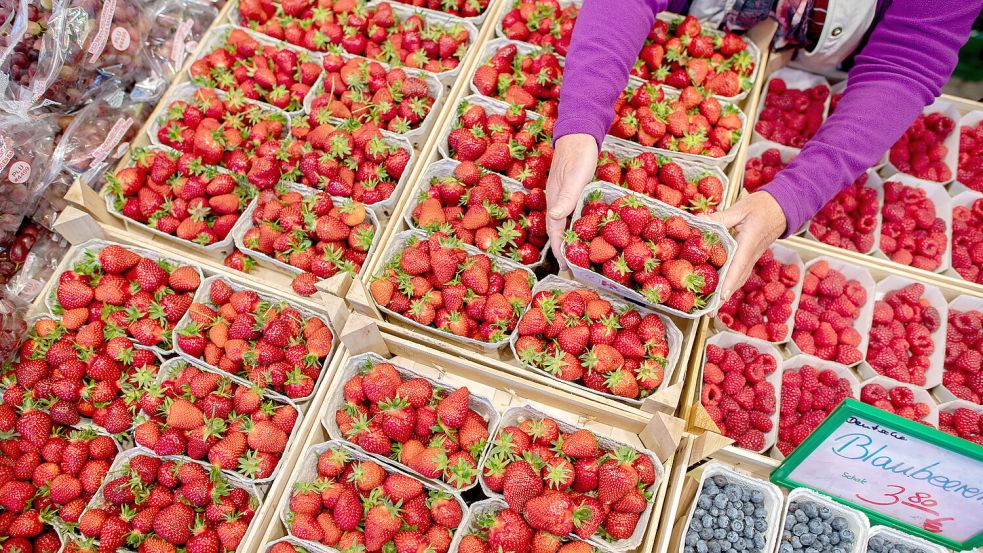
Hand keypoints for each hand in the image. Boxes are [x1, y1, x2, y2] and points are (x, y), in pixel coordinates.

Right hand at [546, 133, 597, 269]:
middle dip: (565, 250)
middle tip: (573, 269)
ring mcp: (564, 197)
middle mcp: (557, 202)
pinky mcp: (572, 193)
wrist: (579, 133)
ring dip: (571, 240)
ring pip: (565, 224)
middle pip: (558, 231)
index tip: (566, 266)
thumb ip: (567, 196)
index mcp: (555, 200)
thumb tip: (556, 218)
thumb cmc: (579, 153)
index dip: (560, 249)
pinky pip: (573, 215)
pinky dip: (578, 227)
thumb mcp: (575, 175)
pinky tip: (585, 232)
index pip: (555, 231)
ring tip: (579, 257)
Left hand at [705, 191, 787, 303]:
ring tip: (712, 308)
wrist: (784, 206)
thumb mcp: (741, 208)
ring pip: (740, 278)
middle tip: (710, 312)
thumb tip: (700, 221)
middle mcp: (752, 254)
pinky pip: (741, 272)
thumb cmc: (763, 205)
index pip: (739, 265)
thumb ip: (720, 218)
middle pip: (738, 279)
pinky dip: (731, 283)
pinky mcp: (752, 256)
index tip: (721, 297)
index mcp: (749, 242)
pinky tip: (720, 291)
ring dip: (727, 293)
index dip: (729, 282)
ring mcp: (753, 256)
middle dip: (724, 297)